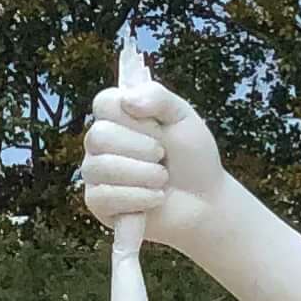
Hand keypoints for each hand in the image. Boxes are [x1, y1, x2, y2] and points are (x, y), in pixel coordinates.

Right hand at [79, 75, 228, 252]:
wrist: (205, 201)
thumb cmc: (192, 157)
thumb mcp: (182, 117)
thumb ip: (157, 96)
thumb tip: (126, 100)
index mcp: (116, 115)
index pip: (104, 103)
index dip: (135, 117)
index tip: (159, 128)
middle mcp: (99, 142)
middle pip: (99, 136)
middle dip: (142, 149)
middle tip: (163, 157)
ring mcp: (95, 172)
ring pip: (101, 167)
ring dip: (144, 175)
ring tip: (163, 179)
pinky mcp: (98, 203)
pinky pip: (103, 197)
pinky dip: (139, 198)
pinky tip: (156, 199)